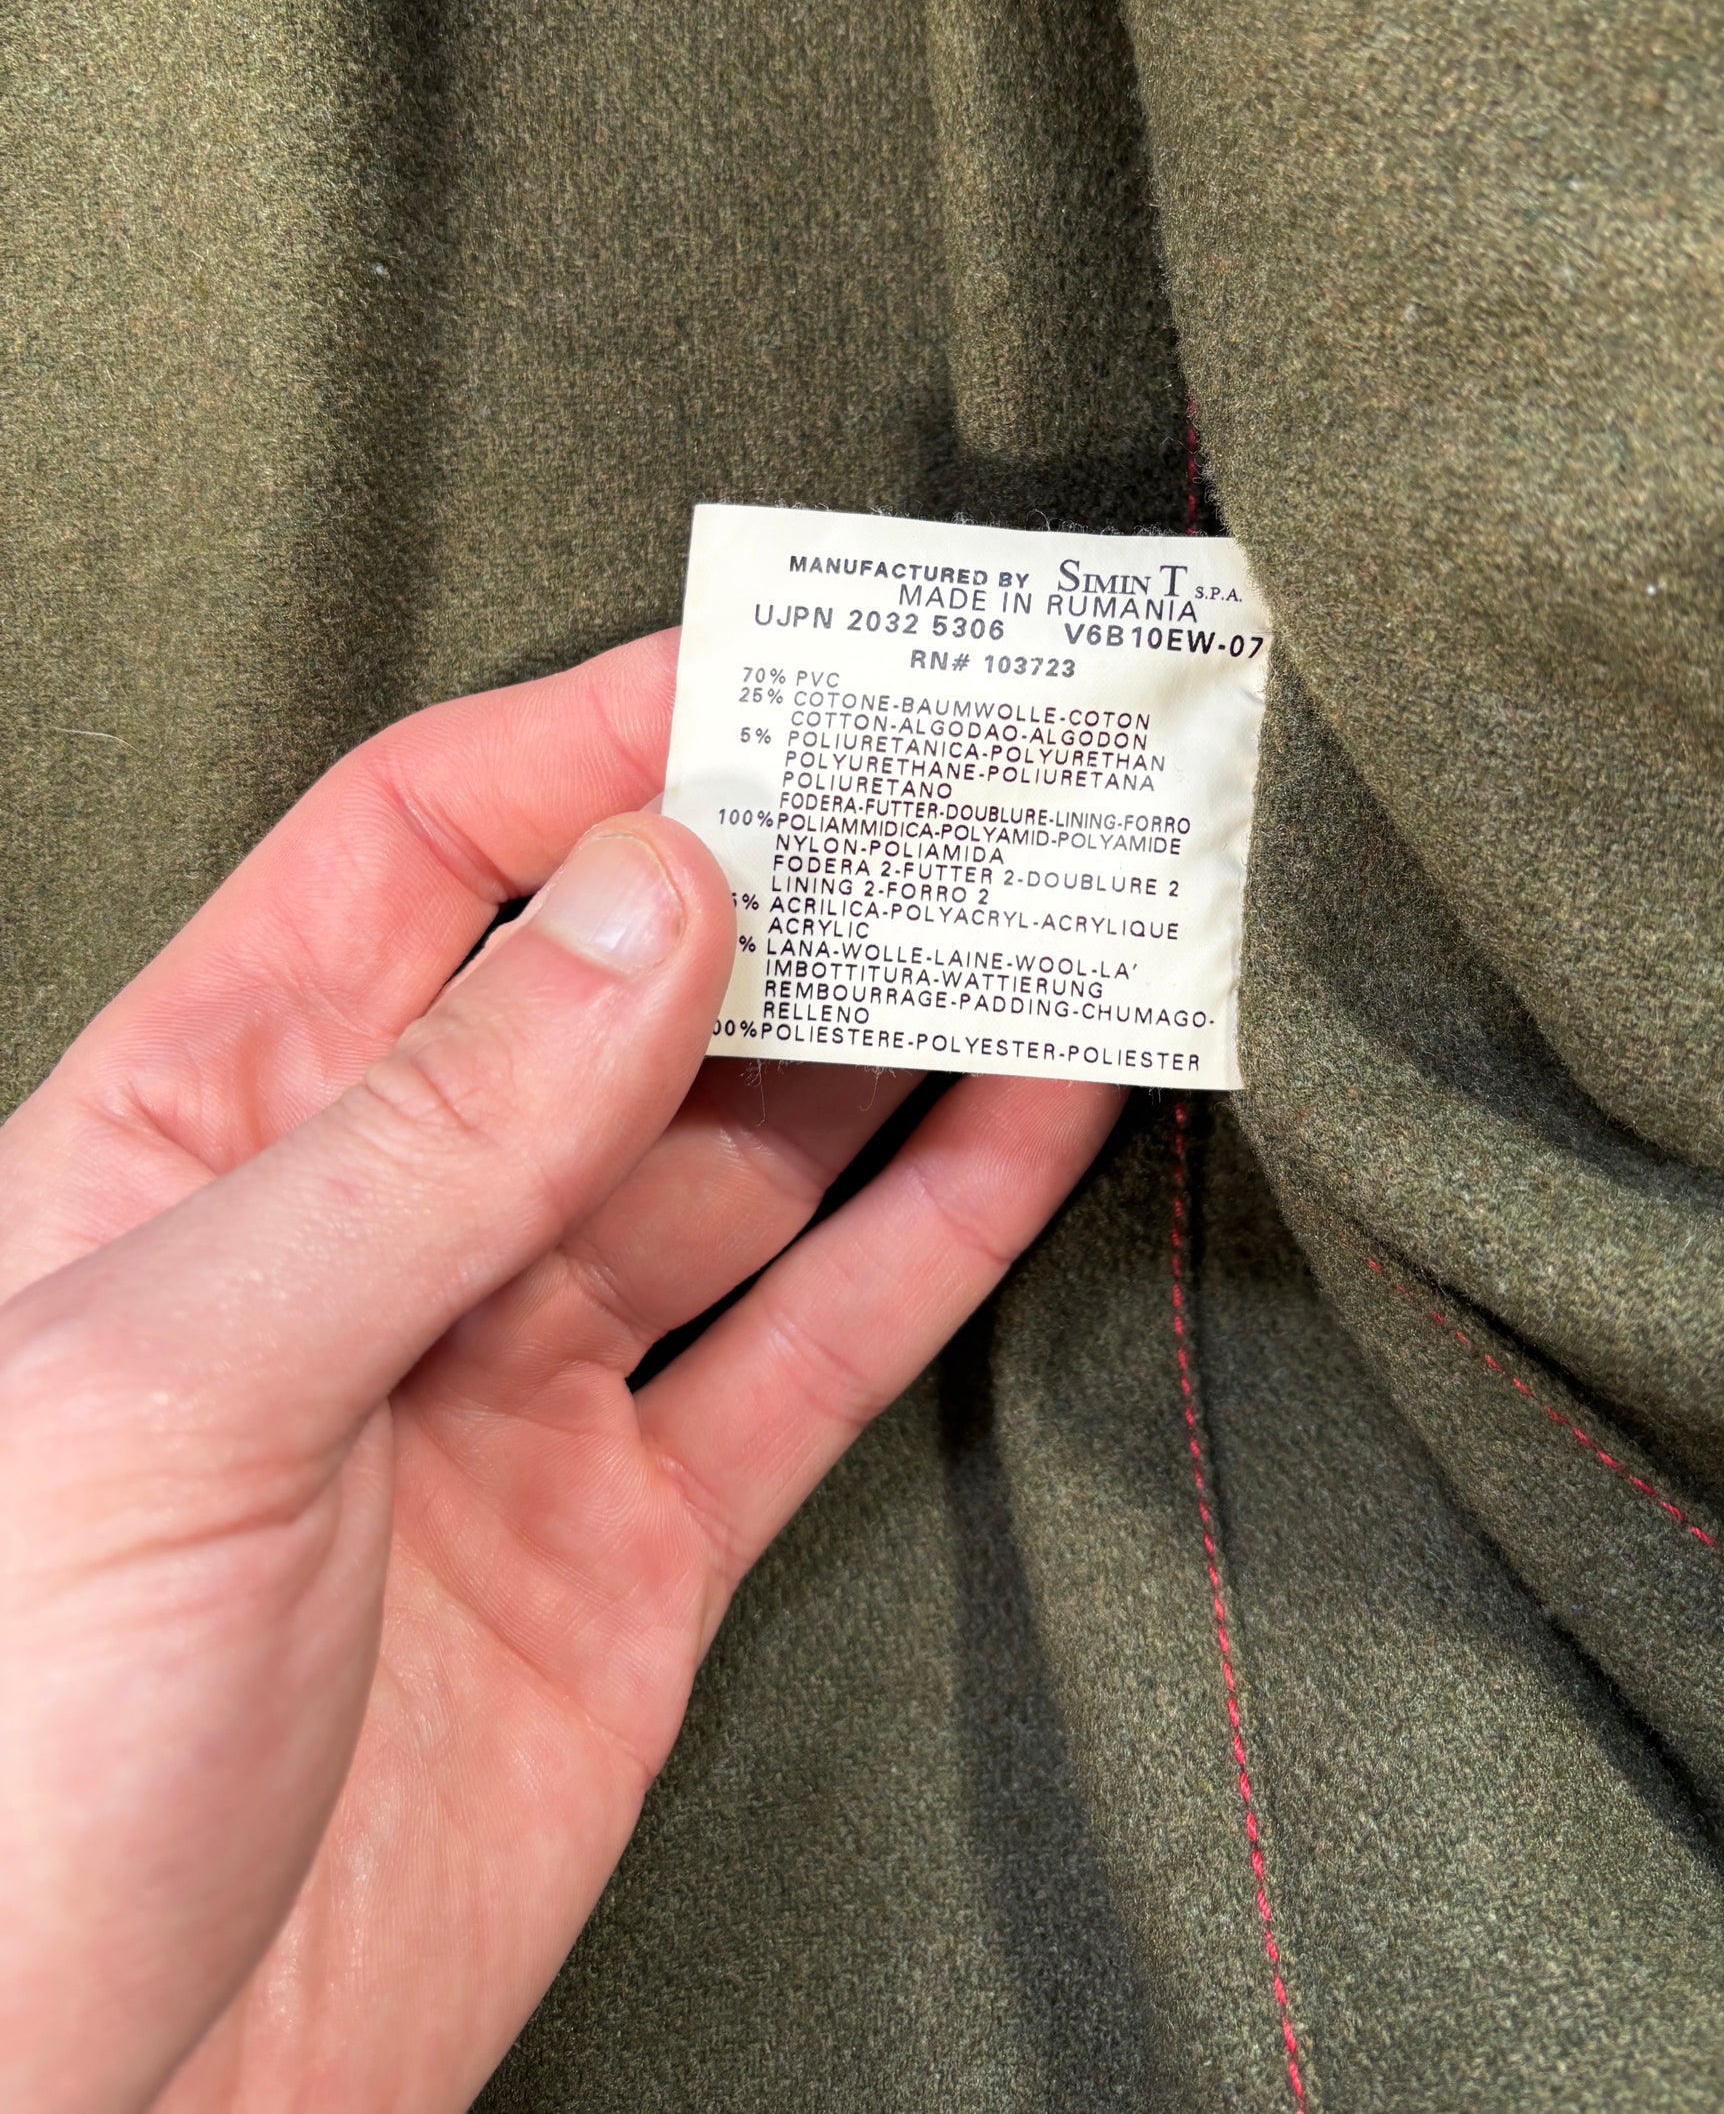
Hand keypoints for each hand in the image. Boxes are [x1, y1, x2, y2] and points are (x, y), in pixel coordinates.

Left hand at [0, 629, 1122, 2113]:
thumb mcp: (178, 1387)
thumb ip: (434, 1136)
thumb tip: (653, 893)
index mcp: (200, 1136)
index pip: (416, 851)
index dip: (596, 742)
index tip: (782, 671)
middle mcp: (373, 1235)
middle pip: (620, 987)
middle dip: (793, 873)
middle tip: (970, 772)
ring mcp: (516, 1388)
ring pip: (748, 1155)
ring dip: (899, 1033)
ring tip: (1051, 907)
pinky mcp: (634, 1547)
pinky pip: (814, 1348)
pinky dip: (936, 1232)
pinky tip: (1040, 1119)